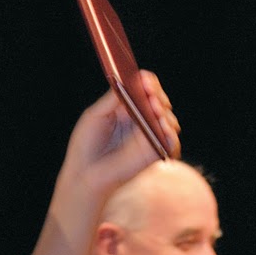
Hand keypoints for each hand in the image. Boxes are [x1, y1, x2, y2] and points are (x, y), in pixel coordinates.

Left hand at [59, 71, 180, 205]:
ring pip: (168, 120)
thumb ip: (113, 98)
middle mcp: (142, 120)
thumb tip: (129, 80)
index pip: (145, 88)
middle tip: (151, 96)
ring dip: (165, 113)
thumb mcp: (96, 115)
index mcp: (128, 107)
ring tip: (156, 111)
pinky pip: (171, 143)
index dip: (148, 82)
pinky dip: (171, 135)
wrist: (85, 174)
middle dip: (158, 96)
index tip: (144, 80)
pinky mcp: (154, 154)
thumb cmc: (86, 145)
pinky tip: (164, 129)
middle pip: (159, 101)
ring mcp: (149, 137)